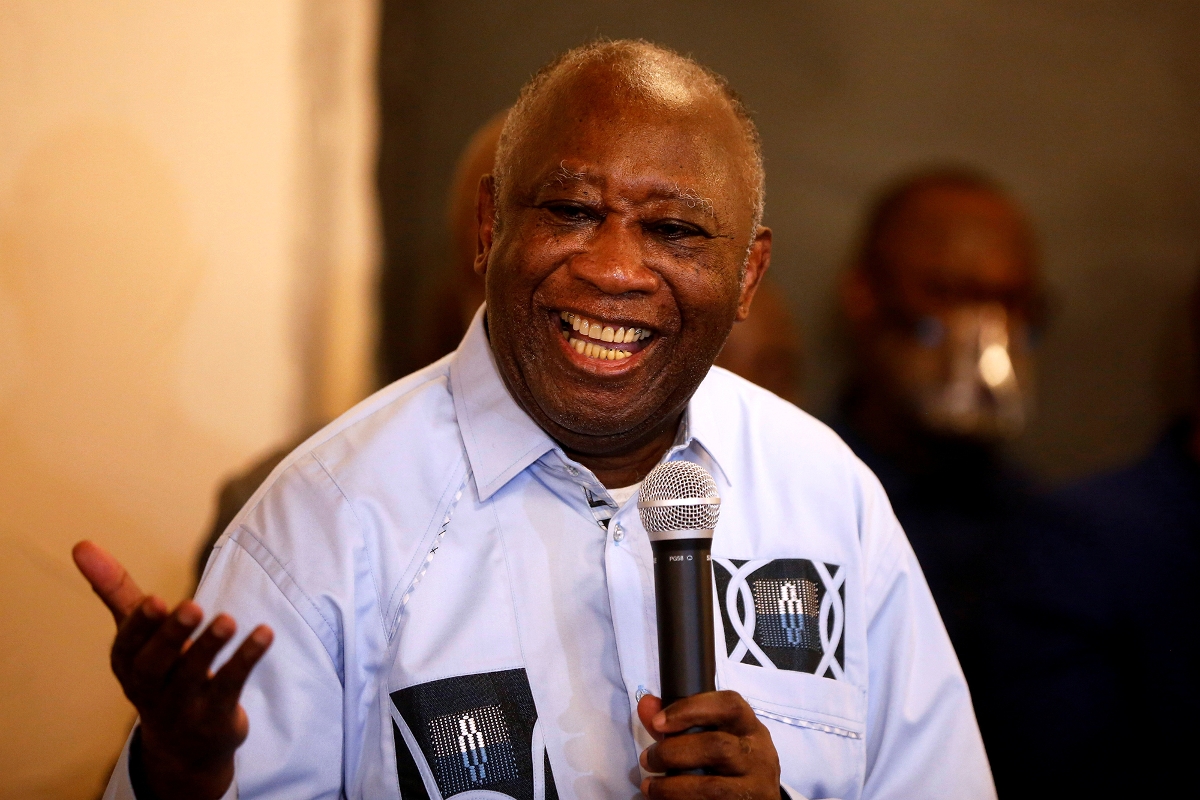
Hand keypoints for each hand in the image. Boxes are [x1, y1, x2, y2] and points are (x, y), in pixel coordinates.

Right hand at [73, 540, 272, 799]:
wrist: (184, 746)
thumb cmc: (158, 671)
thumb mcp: (136, 633)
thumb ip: (115, 590)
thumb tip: (81, 543)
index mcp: (128, 665)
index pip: (127, 646)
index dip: (140, 626)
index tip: (154, 600)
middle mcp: (150, 689)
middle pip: (155, 665)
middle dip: (171, 636)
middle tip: (191, 606)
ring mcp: (182, 708)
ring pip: (193, 677)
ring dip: (210, 647)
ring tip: (227, 619)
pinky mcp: (215, 718)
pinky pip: (230, 687)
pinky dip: (246, 660)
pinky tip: (264, 633)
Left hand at [637, 691, 781, 798]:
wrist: (753, 798)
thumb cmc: (729, 762)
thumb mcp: (712, 737)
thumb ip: (679, 722)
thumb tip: (646, 705)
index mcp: (749, 727)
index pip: (729, 705)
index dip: (691, 709)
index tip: (658, 722)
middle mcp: (759, 754)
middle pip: (716, 746)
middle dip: (672, 752)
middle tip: (648, 759)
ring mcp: (756, 786)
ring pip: (712, 786)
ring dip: (671, 787)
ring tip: (649, 786)